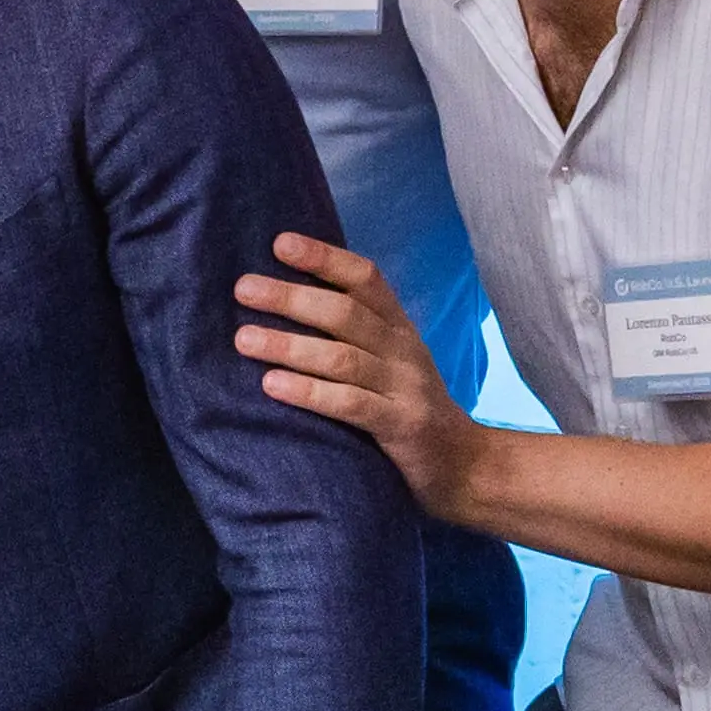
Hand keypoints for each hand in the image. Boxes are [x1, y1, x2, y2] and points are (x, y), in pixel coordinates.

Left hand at [233, 232, 485, 519]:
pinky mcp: (401, 427)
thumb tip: (284, 300)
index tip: (280, 242)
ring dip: (289, 345)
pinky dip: (309, 392)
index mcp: (398, 328)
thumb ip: (351, 334)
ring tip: (243, 339)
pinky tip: (272, 385)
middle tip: (243, 289)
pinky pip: (351, 404)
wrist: (467, 467)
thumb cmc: (408, 409)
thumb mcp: (389, 362)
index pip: (365, 279)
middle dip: (291, 297)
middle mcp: (403, 350)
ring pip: (343, 357)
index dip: (324, 258)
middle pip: (345, 312)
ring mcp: (405, 388)